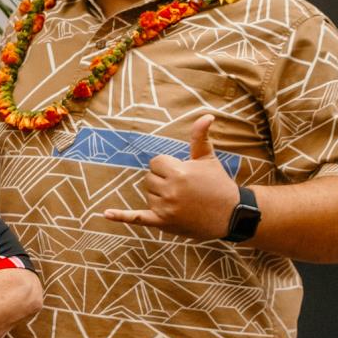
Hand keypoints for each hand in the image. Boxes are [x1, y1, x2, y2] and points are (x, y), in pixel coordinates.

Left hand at [101, 115, 239, 239]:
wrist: (232, 215)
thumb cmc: (219, 183)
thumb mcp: (208, 158)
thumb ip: (200, 136)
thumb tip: (206, 115)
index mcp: (179, 172)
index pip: (155, 163)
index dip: (168, 166)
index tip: (183, 173)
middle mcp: (170, 190)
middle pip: (149, 178)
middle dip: (163, 181)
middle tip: (184, 188)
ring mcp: (166, 207)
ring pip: (147, 194)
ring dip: (159, 196)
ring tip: (182, 200)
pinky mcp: (163, 222)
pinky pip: (137, 218)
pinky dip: (122, 216)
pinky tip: (105, 213)